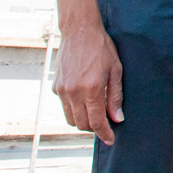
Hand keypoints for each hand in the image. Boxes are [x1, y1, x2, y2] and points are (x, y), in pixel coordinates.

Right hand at [53, 21, 123, 143]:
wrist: (79, 31)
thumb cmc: (102, 48)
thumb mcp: (115, 70)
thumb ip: (115, 97)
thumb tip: (117, 118)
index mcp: (91, 89)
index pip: (96, 122)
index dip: (104, 133)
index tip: (111, 140)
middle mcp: (73, 92)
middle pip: (82, 124)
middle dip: (94, 129)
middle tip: (106, 124)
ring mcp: (62, 90)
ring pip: (70, 118)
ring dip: (83, 121)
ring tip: (96, 114)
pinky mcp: (56, 86)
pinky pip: (64, 107)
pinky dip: (74, 110)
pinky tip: (85, 101)